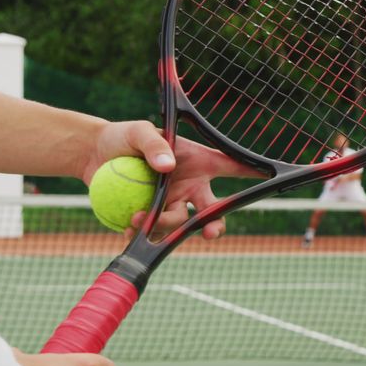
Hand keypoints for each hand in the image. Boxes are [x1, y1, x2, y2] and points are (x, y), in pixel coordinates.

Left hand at [80, 121, 263, 238]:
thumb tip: (168, 166)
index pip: (233, 167)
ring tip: (136, 217)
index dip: (254, 174)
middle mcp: (190, 188)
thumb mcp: (139, 131)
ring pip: (179, 224)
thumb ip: (155, 144)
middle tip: (212, 234)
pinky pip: (152, 233)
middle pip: (212, 211)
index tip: (272, 178)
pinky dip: (141, 233)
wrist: (93, 157)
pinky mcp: (150, 218)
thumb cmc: (123, 137)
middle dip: (215, 225)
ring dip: (162, 225)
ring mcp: (171, 205)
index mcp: (198, 164)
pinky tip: (128, 227)